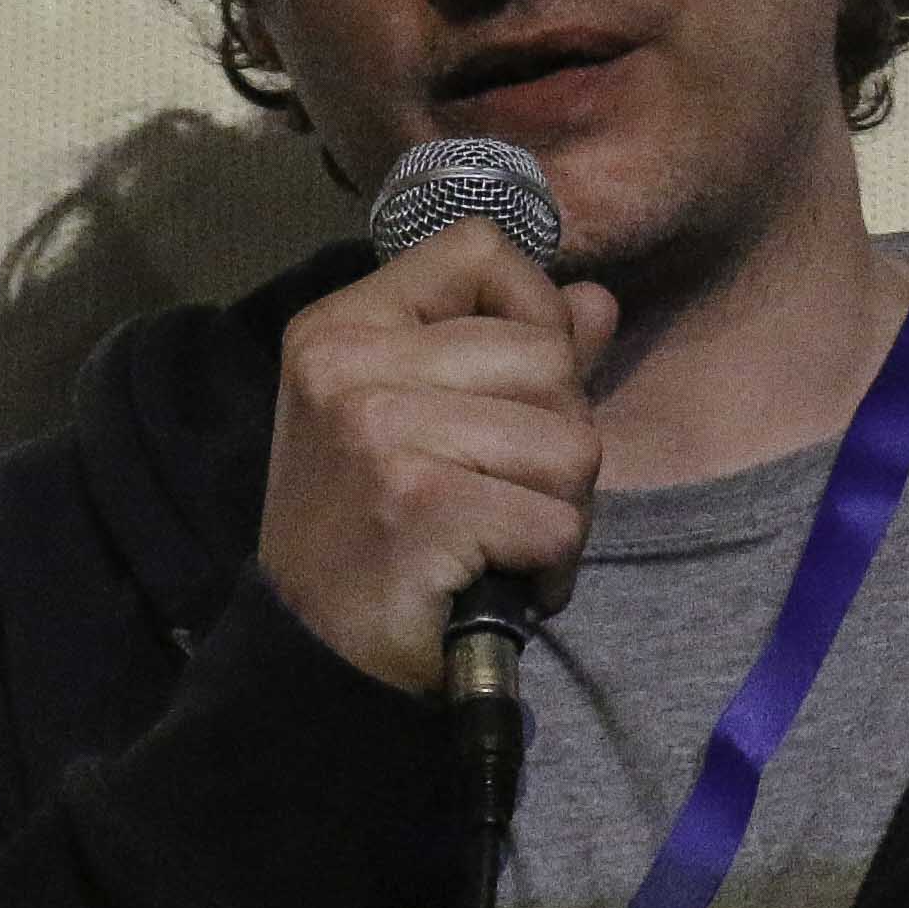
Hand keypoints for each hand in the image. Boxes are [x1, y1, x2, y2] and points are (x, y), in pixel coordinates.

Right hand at [257, 218, 618, 696]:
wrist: (313, 658)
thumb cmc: (372, 534)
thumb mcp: (416, 421)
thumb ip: (509, 352)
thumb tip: (595, 302)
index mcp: (342, 326)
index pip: (478, 250)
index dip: (529, 309)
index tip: (508, 387)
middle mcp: (350, 364)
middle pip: (546, 355)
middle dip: (556, 436)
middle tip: (503, 494)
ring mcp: (380, 433)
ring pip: (570, 442)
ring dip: (561, 510)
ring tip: (502, 541)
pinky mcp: (422, 506)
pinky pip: (558, 520)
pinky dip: (551, 567)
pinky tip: (506, 583)